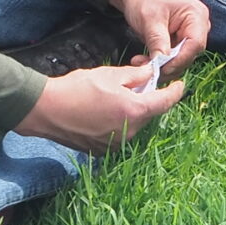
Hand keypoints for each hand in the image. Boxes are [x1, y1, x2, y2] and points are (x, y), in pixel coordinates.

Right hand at [16, 64, 183, 152]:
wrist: (45, 110)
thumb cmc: (77, 88)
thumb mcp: (110, 75)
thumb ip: (136, 76)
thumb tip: (152, 74)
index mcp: (134, 111)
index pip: (166, 102)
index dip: (176, 92)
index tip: (180, 85)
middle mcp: (129, 132)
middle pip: (149, 113)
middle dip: (147, 98)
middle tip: (137, 83)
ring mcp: (116, 144)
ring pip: (134, 124)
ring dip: (132, 111)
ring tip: (113, 96)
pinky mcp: (103, 150)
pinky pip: (119, 134)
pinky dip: (118, 122)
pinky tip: (103, 111)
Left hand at [111, 0, 209, 83]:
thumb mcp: (150, 20)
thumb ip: (158, 42)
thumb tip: (161, 66)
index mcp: (196, 16)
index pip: (195, 45)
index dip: (179, 60)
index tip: (161, 69)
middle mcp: (198, 26)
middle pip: (189, 54)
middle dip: (168, 65)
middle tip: (147, 69)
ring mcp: (189, 33)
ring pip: (180, 58)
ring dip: (161, 65)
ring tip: (140, 62)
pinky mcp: (179, 39)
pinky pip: (172, 56)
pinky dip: (159, 61)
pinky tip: (143, 59)